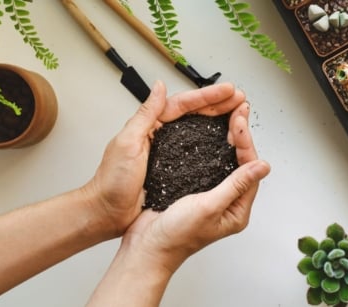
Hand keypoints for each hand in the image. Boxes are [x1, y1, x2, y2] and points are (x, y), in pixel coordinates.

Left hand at [81, 81, 246, 237]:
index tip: (227, 92)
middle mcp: (161, 136)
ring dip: (217, 120)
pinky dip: (211, 143)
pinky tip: (223, 141)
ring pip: (197, 130)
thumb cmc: (112, 182)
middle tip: (239, 100)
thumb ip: (145, 115)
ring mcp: (169, 152)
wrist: (108, 211)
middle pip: (194, 114)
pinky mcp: (173, 169)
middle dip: (218, 105)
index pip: (182, 104)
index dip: (207, 97)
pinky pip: (196, 150)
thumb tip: (158, 88)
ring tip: (236, 115)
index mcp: (150, 126)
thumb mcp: (127, 143)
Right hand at [118, 103, 269, 272]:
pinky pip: (208, 163)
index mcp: (236, 210)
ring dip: (227, 138)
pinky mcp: (194, 188)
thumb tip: (261, 167)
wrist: (147, 245)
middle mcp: (226, 202)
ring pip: (224, 160)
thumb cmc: (176, 236)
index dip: (245, 143)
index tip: (239, 122)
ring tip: (230, 117)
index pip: (249, 170)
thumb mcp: (209, 208)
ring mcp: (210, 194)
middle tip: (239, 111)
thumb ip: (235, 186)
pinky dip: (210, 146)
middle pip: (240, 162)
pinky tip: (209, 134)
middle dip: (240, 135)